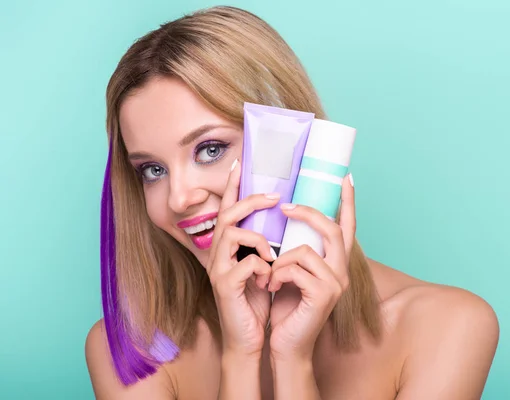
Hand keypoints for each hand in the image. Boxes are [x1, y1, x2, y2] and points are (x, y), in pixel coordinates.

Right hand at [206, 159, 278, 358]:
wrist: (250, 339)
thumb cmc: (257, 302)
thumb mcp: (263, 268)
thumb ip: (266, 245)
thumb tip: (286, 220)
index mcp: (228, 249)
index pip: (227, 210)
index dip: (231, 187)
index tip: (239, 163)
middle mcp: (218, 255)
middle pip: (227, 215)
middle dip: (250, 201)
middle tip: (274, 197)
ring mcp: (219, 270)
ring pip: (231, 234)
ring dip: (258, 237)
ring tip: (273, 253)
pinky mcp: (225, 287)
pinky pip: (244, 264)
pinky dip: (262, 267)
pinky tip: (269, 280)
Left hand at [268, 174, 354, 361]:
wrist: (285, 344)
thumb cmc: (286, 307)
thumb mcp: (290, 271)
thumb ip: (296, 248)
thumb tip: (286, 217)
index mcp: (335, 263)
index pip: (347, 227)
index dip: (348, 202)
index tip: (346, 177)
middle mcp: (342, 272)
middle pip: (331, 229)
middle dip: (307, 214)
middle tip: (285, 206)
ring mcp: (336, 284)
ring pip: (305, 250)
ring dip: (279, 260)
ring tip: (268, 276)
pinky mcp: (324, 295)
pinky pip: (295, 268)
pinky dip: (276, 274)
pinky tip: (270, 287)